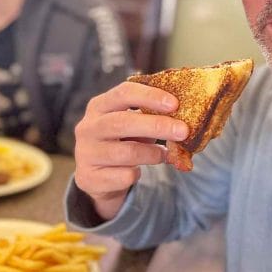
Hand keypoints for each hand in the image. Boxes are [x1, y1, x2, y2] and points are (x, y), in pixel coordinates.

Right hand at [74, 81, 188, 220]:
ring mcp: (86, 153)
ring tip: (165, 154)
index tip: (175, 104)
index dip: (150, 97)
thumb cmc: (121, 140)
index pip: (124, 93)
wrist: (96, 176)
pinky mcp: (89, 178)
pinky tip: (139, 171)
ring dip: (153, 154)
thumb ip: (152, 117)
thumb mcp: (132, 124)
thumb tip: (185, 120)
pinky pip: (124, 176)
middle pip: (123, 122)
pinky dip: (138, 174)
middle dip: (157, 125)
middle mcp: (88, 127)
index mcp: (99, 105)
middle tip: (183, 130)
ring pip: (126, 152)